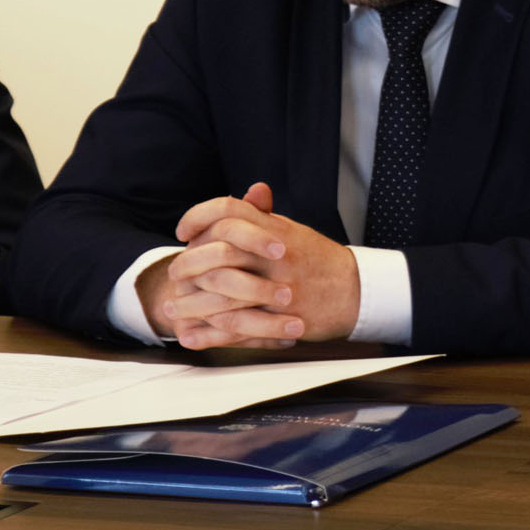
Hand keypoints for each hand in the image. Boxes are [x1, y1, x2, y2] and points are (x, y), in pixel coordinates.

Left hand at [135, 182, 361, 351]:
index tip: (183, 231)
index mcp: (275, 230)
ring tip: (172, 309)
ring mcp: (278, 289)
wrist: (357, 291)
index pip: (228, 210)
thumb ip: (266, 216)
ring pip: (223, 295)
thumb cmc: (320, 260)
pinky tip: (189, 336)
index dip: (199, 216)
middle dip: (188, 264)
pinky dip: (208, 335)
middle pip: (219, 253)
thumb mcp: (294, 230)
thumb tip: (250, 192)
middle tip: (173, 273)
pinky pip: (237, 329)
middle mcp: (275, 256)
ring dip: (191, 304)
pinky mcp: (280, 320)